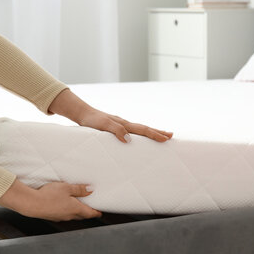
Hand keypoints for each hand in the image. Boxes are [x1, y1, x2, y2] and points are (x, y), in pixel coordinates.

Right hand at [0, 179, 101, 221]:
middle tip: (91, 209)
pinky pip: (63, 215)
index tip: (100, 213)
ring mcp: (60, 217)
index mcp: (75, 209)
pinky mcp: (52, 216)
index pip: (89, 213)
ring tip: (77, 206)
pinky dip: (67, 211)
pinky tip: (63, 206)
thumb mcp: (67, 188)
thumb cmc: (49, 195)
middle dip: (87, 213)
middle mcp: (69, 215)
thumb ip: (79, 189)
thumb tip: (90, 190)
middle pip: (81, 215)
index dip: (96, 213)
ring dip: (76, 212)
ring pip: (72, 216)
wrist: (32, 204)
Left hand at [48, 88, 172, 142]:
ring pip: (139, 129)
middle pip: (144, 128)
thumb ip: (115, 131)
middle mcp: (124, 123)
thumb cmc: (91, 121)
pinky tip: (140, 137)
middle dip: (158, 132)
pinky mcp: (116, 127)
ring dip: (151, 133)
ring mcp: (121, 125)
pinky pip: (132, 131)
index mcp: (123, 124)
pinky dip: (141, 134)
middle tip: (171, 136)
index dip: (155, 134)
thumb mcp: (102, 126)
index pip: (142, 130)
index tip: (166, 139)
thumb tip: (129, 139)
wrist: (82, 114)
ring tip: (161, 135)